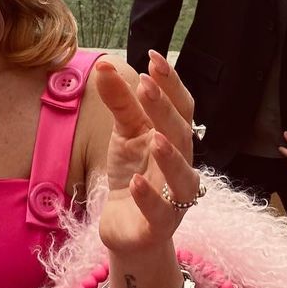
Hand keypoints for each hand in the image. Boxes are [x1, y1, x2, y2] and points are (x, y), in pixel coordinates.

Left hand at [93, 50, 201, 254]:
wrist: (127, 229)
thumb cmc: (132, 176)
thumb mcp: (123, 134)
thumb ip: (118, 101)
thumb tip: (104, 64)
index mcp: (174, 139)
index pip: (181, 107)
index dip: (171, 83)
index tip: (153, 58)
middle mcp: (181, 165)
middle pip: (182, 134)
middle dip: (166, 110)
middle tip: (146, 85)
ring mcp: (175, 196)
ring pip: (181, 174)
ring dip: (170, 155)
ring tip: (155, 138)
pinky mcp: (160, 225)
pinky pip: (159, 211)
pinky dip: (149, 197)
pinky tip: (136, 183)